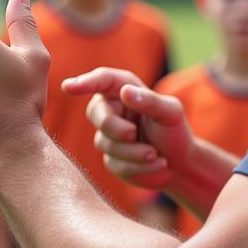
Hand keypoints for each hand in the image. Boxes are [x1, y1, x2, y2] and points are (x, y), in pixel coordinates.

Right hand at [62, 68, 194, 188]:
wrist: (180, 163)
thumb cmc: (174, 130)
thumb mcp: (170, 112)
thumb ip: (150, 101)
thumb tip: (125, 92)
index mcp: (124, 90)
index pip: (102, 81)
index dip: (84, 83)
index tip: (68, 87)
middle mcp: (111, 110)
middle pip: (96, 114)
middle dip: (115, 127)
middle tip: (134, 134)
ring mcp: (107, 136)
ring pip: (106, 143)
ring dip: (135, 152)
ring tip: (156, 154)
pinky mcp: (111, 160)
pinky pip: (117, 164)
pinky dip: (140, 166)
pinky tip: (158, 163)